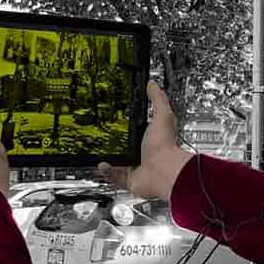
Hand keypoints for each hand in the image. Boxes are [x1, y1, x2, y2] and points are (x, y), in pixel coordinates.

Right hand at [98, 81, 192, 201]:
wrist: (163, 172)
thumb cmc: (165, 145)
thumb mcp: (162, 114)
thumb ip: (157, 99)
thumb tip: (153, 84)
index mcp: (153, 137)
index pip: (141, 127)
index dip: (132, 122)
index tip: (119, 117)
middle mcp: (146, 152)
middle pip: (129, 145)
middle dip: (118, 140)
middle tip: (104, 133)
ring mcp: (138, 166)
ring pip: (121, 161)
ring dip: (110, 156)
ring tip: (98, 149)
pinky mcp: (131, 179)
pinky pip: (115, 176)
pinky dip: (107, 171)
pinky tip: (101, 164)